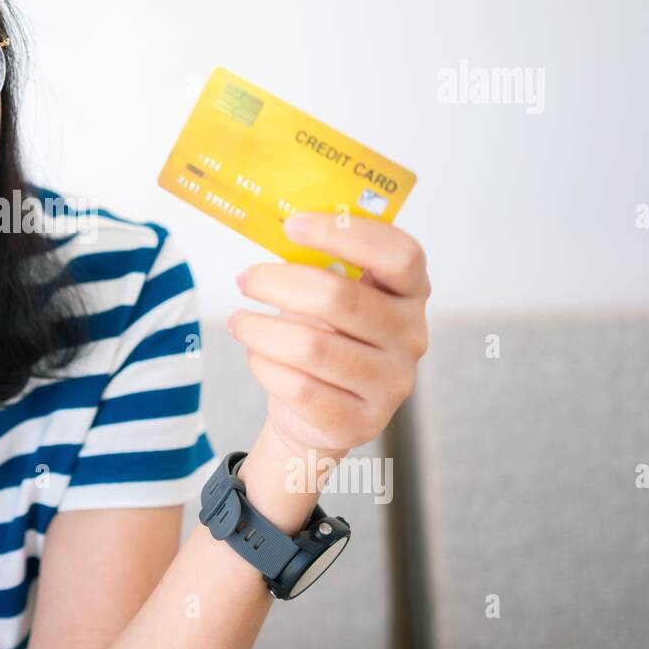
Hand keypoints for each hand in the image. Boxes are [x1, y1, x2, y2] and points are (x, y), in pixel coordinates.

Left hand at [229, 212, 430, 452]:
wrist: (315, 414)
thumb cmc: (321, 337)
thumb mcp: (326, 296)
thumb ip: (317, 266)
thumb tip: (280, 230)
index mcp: (410, 293)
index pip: (399, 254)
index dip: (346, 233)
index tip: (292, 225)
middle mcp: (412, 337)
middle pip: (341, 298)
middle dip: (278, 282)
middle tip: (245, 278)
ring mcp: (391, 384)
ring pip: (310, 346)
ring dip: (259, 328)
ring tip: (237, 320)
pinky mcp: (362, 422)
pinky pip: (299, 388)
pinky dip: (265, 366)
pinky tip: (256, 355)